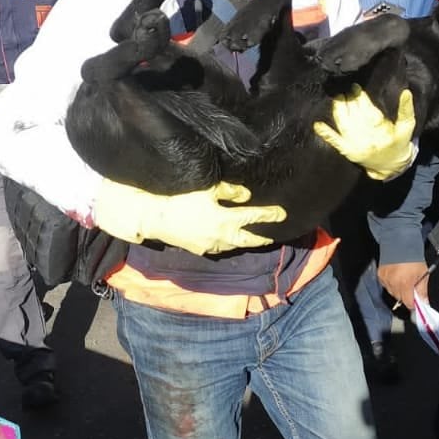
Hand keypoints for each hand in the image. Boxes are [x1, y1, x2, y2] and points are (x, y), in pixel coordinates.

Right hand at [93, 179, 286, 255]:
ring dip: (243, 241)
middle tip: (271, 236)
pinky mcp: (200, 249)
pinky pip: (219, 247)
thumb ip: (229, 192)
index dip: (269, 215)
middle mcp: (222, 236)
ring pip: (233, 246)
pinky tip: (226, 238)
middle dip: (262, 238)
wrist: (156, 218)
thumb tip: (246, 196)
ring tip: (251, 237)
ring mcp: (211, 246)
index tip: (282, 213)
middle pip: (248, 240)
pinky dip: (227, 243)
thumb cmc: (181, 199)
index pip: (254, 217)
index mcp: (226, 220)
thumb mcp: (207, 189)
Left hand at [314, 87, 416, 180]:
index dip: (361, 99)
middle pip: (355, 116)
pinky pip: (335, 141)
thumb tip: (406, 92)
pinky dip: (326, 134)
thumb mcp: (407, 127)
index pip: (369, 112)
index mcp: (383, 132)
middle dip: (350, 101)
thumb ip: (406, 110)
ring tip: (338, 97)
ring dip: (339, 110)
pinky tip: (317, 125)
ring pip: (344, 125)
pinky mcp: (348, 151)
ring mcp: (356, 145)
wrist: (391, 166)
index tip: (356, 87)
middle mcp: (368, 139)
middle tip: (347, 90)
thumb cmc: (399, 142)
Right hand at [378, 261, 429, 310]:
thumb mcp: (423, 274)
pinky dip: (391, 284)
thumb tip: (425, 302)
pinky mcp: (380, 275)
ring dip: (398, 290)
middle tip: (410, 287)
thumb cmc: (413, 258)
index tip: (415, 301)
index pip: (408, 303)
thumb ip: (423, 290)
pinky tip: (396, 276)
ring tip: (402, 280)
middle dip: (406, 295)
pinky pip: (386, 285)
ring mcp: (386, 279)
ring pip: (392, 292)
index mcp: (405, 284)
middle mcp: (394, 283)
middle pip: (400, 298)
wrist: (401, 244)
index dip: (413, 303)